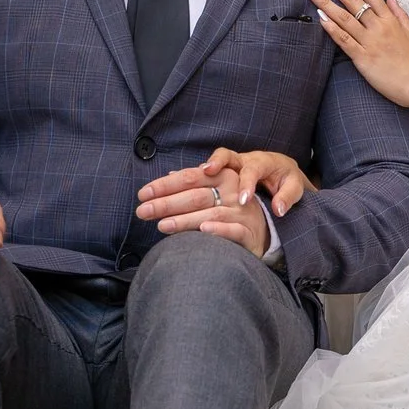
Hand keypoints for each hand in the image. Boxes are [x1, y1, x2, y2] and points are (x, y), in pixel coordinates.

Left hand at [135, 147, 299, 255]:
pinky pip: (233, 230)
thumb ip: (195, 182)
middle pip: (196, 195)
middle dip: (167, 203)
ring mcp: (242, 212)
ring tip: (162, 225)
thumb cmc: (233, 209)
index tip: (143, 194)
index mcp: (223, 177)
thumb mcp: (216, 190)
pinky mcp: (250, 232)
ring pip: (210, 213)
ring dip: (185, 219)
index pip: (190, 178)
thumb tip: (169, 175)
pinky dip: (217, 230)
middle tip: (143, 211)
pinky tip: (201, 232)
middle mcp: (233, 192)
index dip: (165, 185)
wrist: (266, 229)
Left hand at [308, 0, 408, 108]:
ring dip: (326, 2)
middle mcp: (379, 27)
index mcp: (390, 20)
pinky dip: (332, 29)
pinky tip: (320, 18)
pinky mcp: (364, 59)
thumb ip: (399, 14)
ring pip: (345, 18)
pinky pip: (345, 41)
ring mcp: (370, 43)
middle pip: (353, 0)